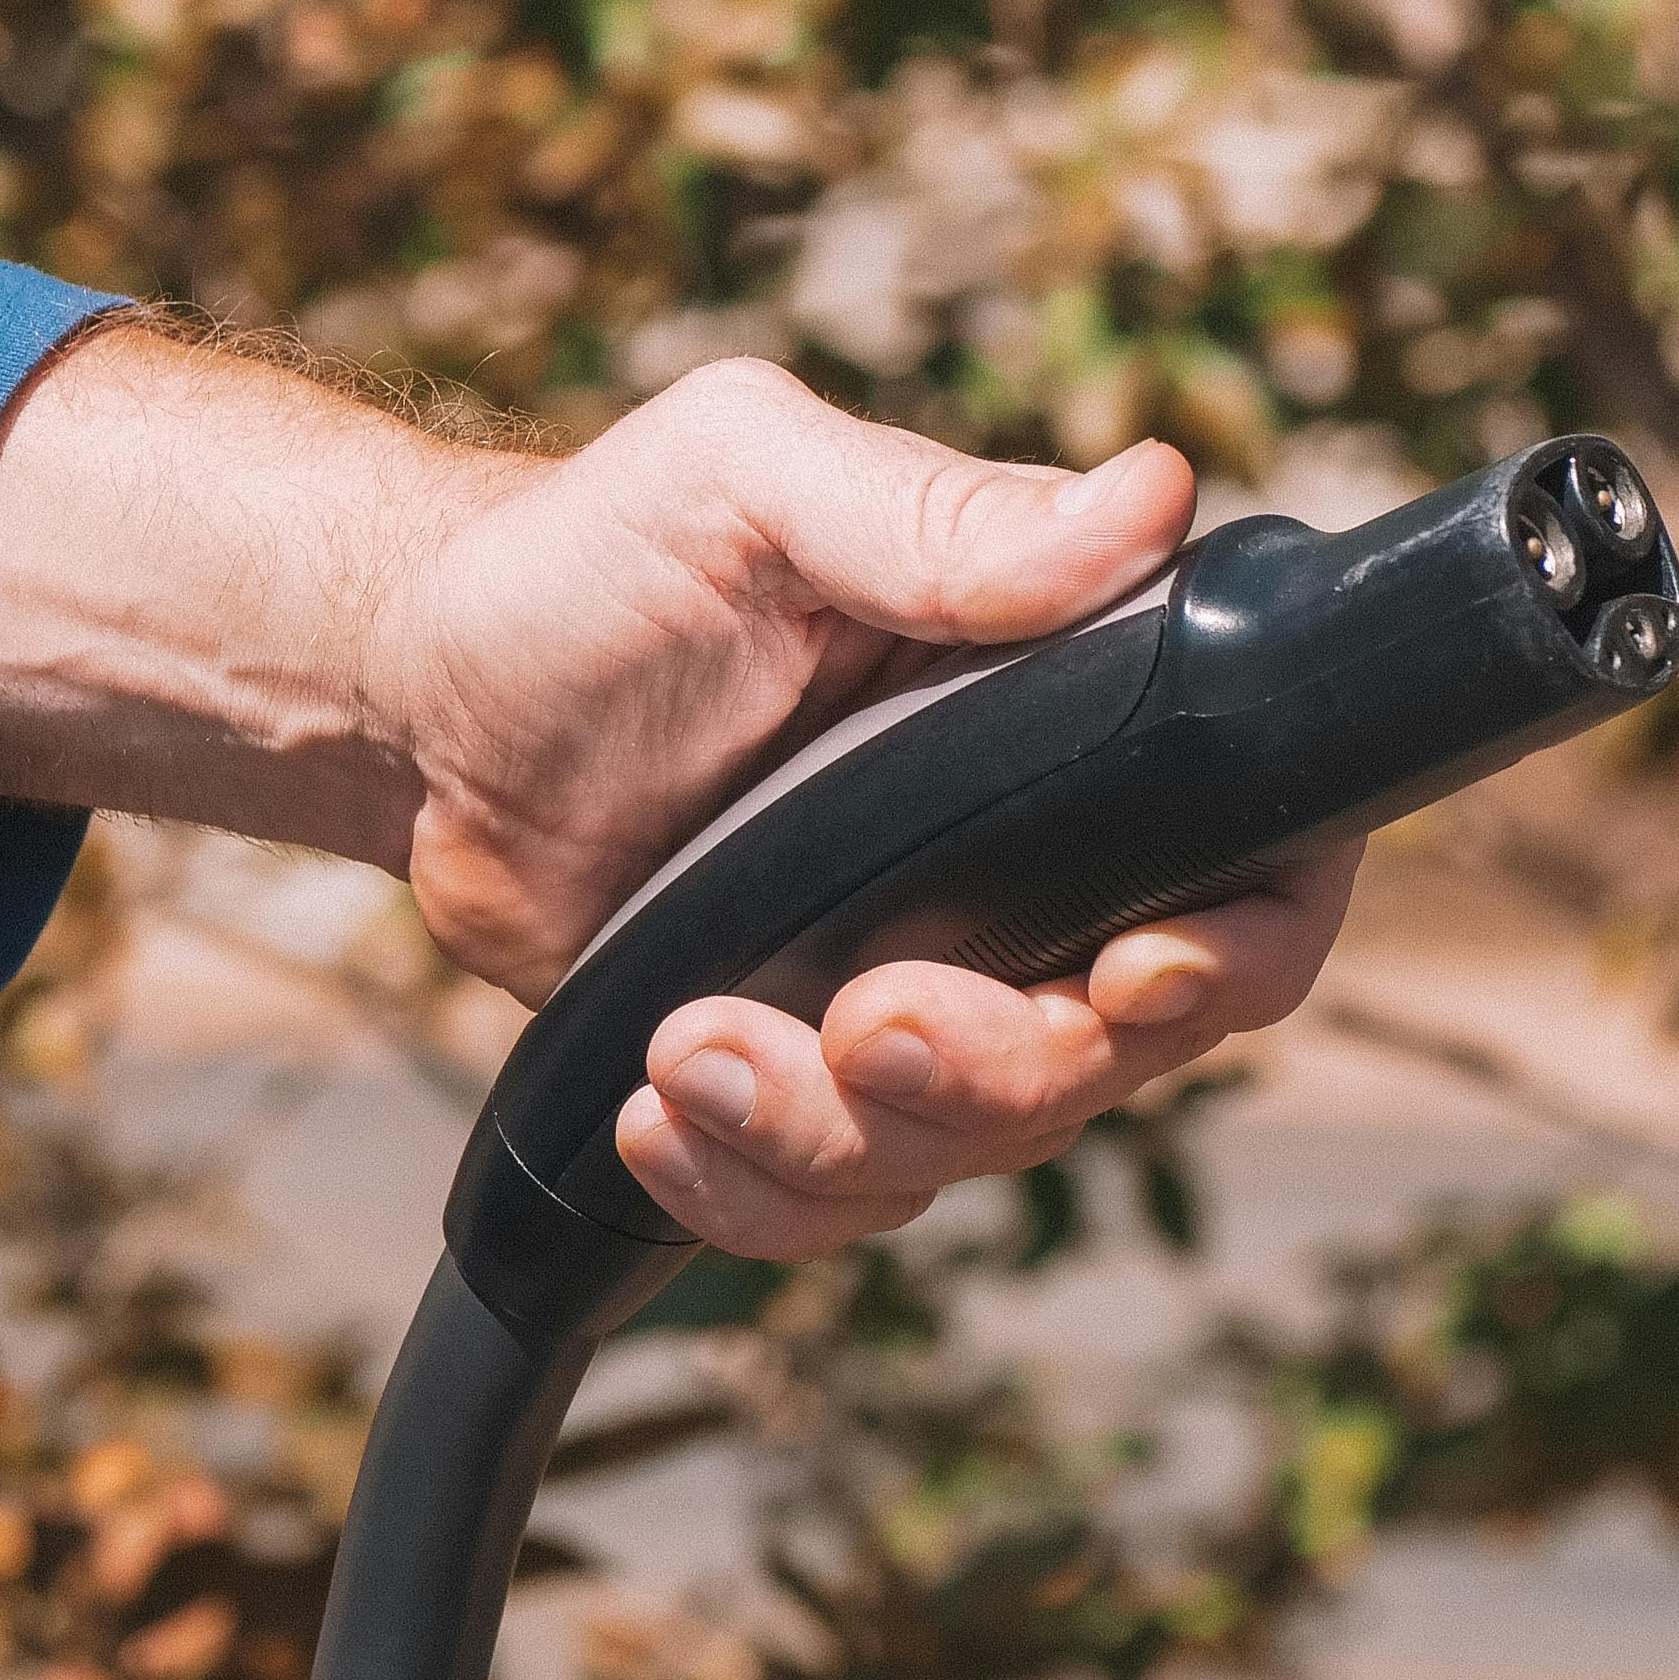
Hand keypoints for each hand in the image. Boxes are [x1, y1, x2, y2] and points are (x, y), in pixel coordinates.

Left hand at [0, 329, 1356, 1257]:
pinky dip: (751, 1187)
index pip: (1257, 863)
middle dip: (993, 1074)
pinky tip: (656, 1117)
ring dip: (833, 1140)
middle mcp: (1028, 872)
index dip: (1238, 950)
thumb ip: (940, 515)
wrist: (422, 711)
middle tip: (859, 1021)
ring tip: (688, 1051)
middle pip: (1113, 1054)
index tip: (1130, 976)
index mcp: (1070, 714)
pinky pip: (838, 1196)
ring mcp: (922, 983)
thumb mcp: (751, 483)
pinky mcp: (808, 1072)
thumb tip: (1146, 500)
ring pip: (971, 1152)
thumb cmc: (593, 564)